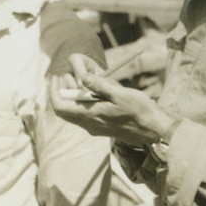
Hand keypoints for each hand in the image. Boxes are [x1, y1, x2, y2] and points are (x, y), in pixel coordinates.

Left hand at [48, 54, 176, 145]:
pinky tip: (88, 93)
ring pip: (72, 114)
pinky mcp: (100, 128)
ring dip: (69, 98)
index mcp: (91, 115)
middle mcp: (89, 124)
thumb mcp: (121, 94)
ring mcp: (94, 128)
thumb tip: (82, 76)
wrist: (153, 130)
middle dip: (59, 92)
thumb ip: (100, 85)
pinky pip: (81, 116)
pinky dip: (78, 104)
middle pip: (63, 111)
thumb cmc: (140, 110)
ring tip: (75, 80)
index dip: (52, 92)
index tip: (55, 77)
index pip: (59, 107)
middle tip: (64, 76)